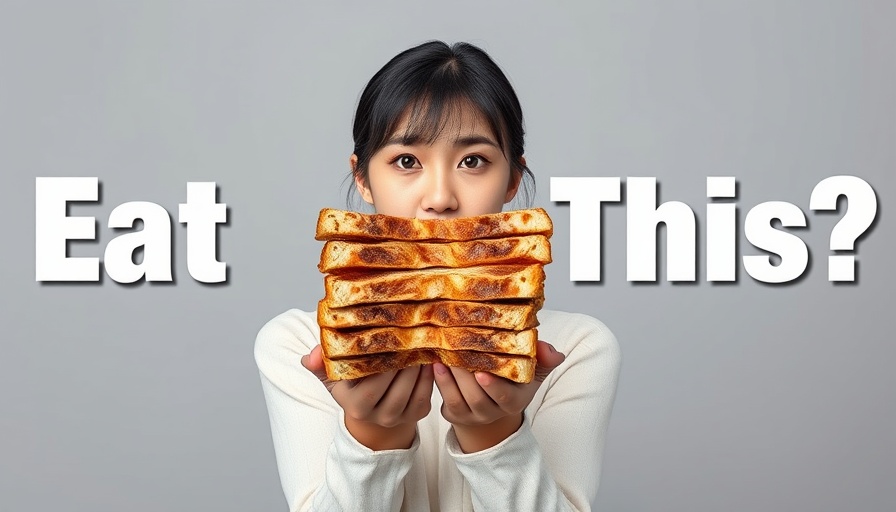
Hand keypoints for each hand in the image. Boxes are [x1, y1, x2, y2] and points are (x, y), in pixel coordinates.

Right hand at [302, 345, 434, 449]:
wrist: (372, 409)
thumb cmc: (353, 384)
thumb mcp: (334, 376)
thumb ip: (320, 364)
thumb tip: (309, 357)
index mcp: (355, 406)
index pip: (371, 387)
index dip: (384, 367)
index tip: (390, 343)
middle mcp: (377, 416)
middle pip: (396, 390)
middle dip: (406, 365)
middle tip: (412, 339)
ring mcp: (399, 418)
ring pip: (413, 393)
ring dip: (420, 368)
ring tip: (422, 344)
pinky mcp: (417, 415)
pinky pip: (426, 395)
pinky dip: (429, 376)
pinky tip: (430, 357)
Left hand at [433, 340, 565, 452]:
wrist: (491, 401)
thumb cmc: (512, 379)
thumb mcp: (531, 370)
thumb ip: (543, 358)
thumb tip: (551, 351)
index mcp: (516, 401)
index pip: (506, 398)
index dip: (494, 388)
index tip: (482, 373)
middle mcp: (494, 412)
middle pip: (478, 397)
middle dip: (465, 375)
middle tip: (455, 351)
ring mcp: (474, 415)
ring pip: (460, 399)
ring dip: (450, 378)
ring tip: (443, 355)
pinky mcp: (455, 414)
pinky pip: (447, 401)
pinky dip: (440, 383)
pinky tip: (435, 365)